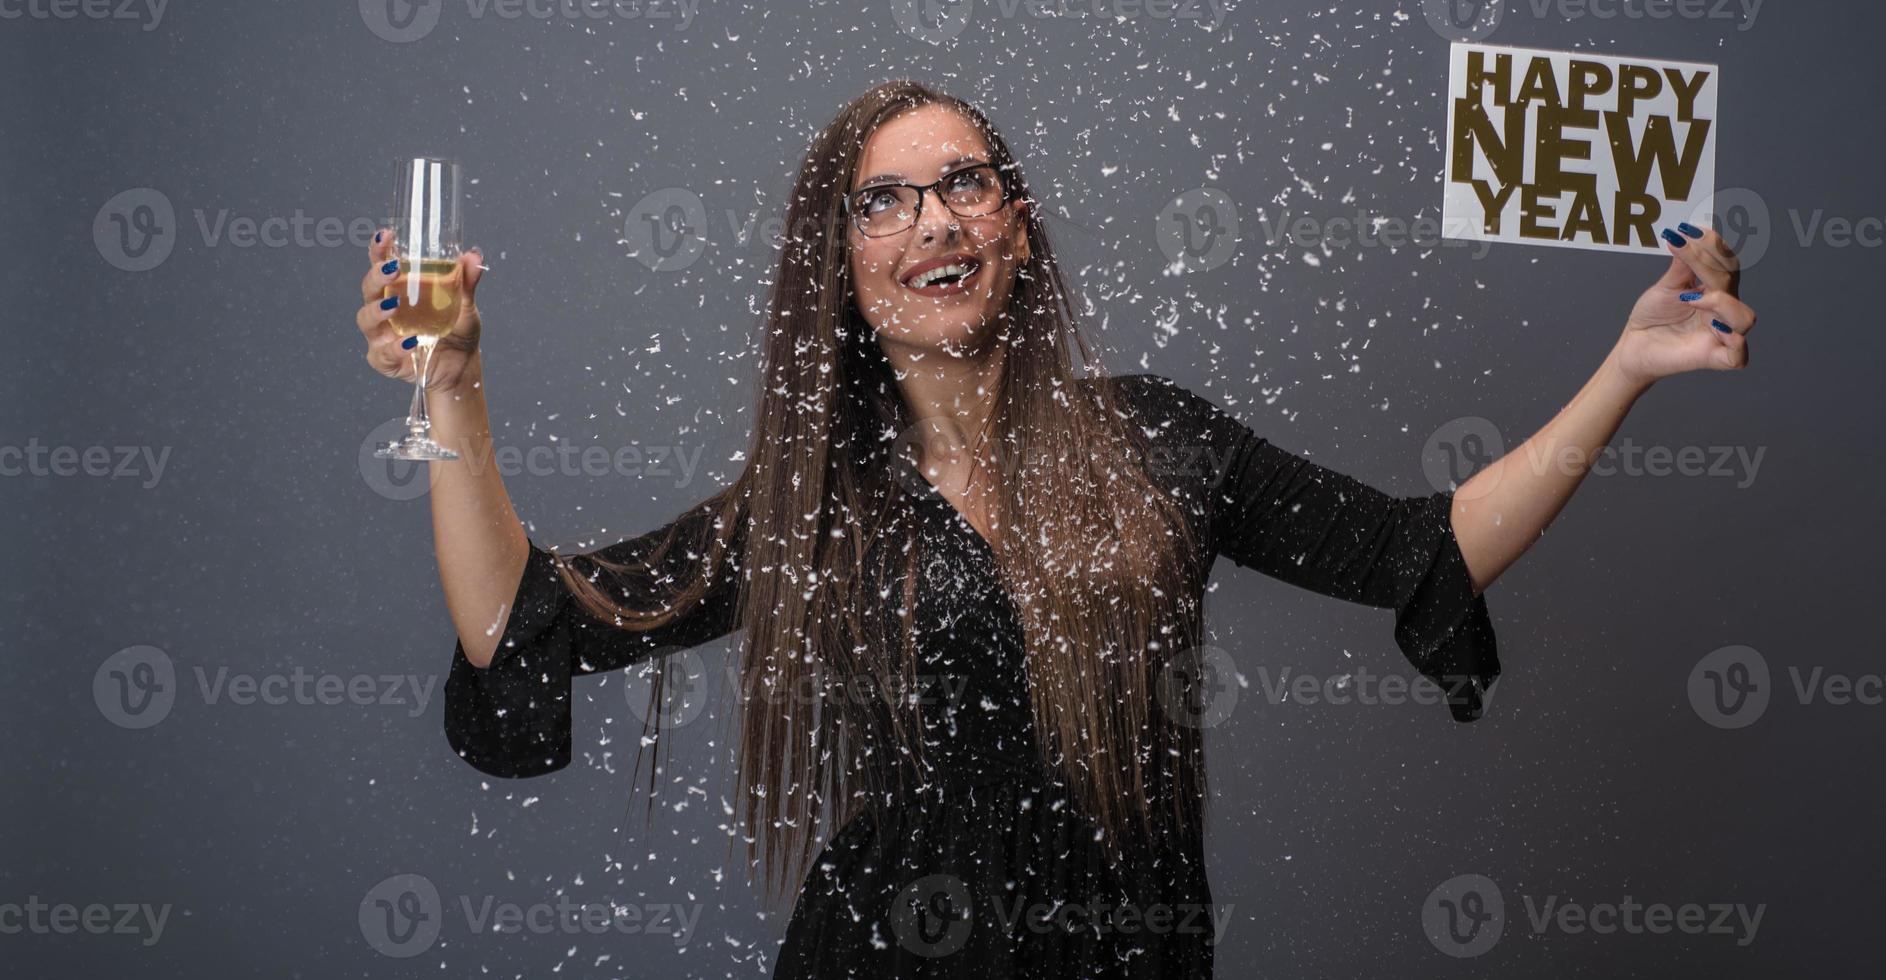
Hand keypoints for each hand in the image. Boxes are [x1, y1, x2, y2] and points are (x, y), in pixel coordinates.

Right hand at [356, 228, 484, 391]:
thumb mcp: (465, 305)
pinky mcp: (385, 360)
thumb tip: (473, 256)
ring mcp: (382, 335)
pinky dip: (394, 348)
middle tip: (392, 270)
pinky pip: (382, 354)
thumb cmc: (457, 330)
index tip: (385, 235)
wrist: (462, 367)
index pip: (382, 265)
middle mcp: (384, 310)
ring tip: (393, 306)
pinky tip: (410, 342)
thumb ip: (466, 282)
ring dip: (377, 311)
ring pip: (366, 319)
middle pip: (369, 289)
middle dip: (376, 277)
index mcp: (399, 290)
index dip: (379, 250)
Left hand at [1614, 223, 1756, 386]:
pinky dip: (1732, 340)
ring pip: (1744, 317)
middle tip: (1680, 247)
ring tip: (1691, 298)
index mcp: (1715, 290)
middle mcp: (1723, 311)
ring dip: (1720, 302)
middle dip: (1707, 262)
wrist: (1633, 346)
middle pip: (1731, 283)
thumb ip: (1682, 265)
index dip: (1713, 246)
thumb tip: (1688, 235)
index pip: (1727, 264)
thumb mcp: (1666, 287)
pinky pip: (1738, 354)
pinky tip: (1713, 326)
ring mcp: (1722, 335)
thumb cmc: (1652, 317)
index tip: (1689, 230)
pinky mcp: (1715, 358)